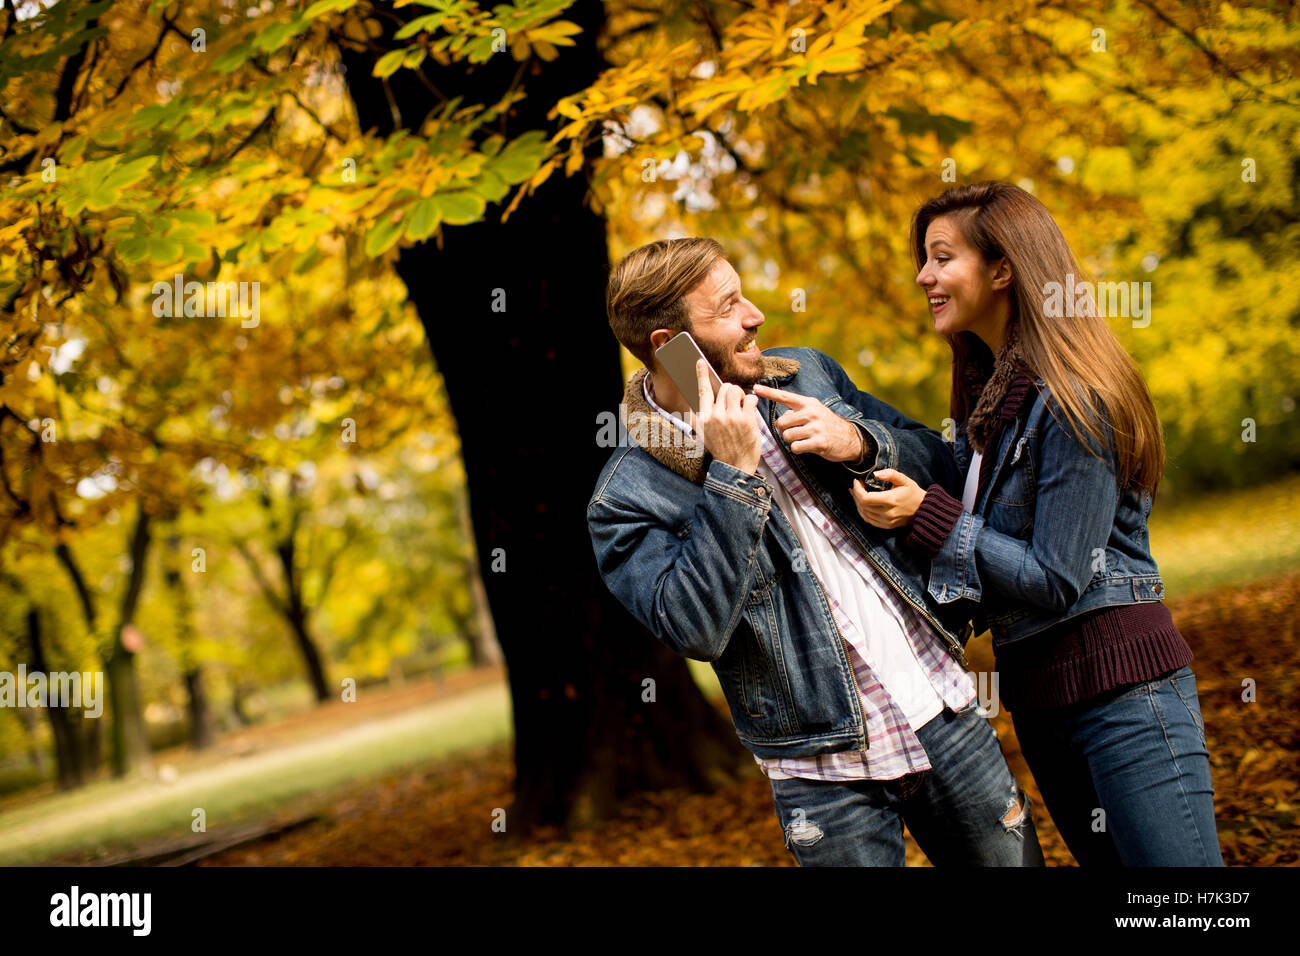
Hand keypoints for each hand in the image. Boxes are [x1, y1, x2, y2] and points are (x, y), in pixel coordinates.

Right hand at [695, 359, 759, 473]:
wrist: (734, 467)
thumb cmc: (720, 448)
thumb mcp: (702, 434)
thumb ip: (697, 416)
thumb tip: (696, 397)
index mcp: (703, 418)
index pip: (702, 391)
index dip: (701, 374)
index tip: (700, 362)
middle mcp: (715, 416)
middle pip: (724, 387)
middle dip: (730, 391)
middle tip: (734, 402)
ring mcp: (731, 418)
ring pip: (736, 389)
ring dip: (740, 394)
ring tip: (741, 404)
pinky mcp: (746, 420)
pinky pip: (750, 398)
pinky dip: (752, 401)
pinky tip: (750, 409)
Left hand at [752, 383, 861, 461]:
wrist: (850, 438)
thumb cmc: (827, 425)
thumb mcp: (815, 411)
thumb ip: (798, 412)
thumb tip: (781, 419)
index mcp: (808, 403)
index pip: (785, 396)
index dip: (769, 392)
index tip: (755, 388)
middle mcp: (811, 413)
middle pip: (781, 423)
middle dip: (784, 431)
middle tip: (796, 433)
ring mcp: (815, 427)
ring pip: (787, 436)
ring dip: (792, 441)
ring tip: (804, 439)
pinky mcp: (819, 442)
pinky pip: (795, 447)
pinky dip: (798, 449)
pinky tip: (808, 446)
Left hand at [851, 468, 924, 528]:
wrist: (923, 510)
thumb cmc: (913, 493)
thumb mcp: (904, 480)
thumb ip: (890, 474)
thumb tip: (875, 474)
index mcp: (891, 500)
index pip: (865, 498)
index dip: (857, 490)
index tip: (856, 481)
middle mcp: (887, 513)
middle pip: (862, 506)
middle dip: (856, 494)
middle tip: (856, 485)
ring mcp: (886, 521)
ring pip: (863, 513)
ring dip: (857, 503)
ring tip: (856, 493)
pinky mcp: (886, 526)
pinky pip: (869, 520)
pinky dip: (862, 511)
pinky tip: (861, 504)